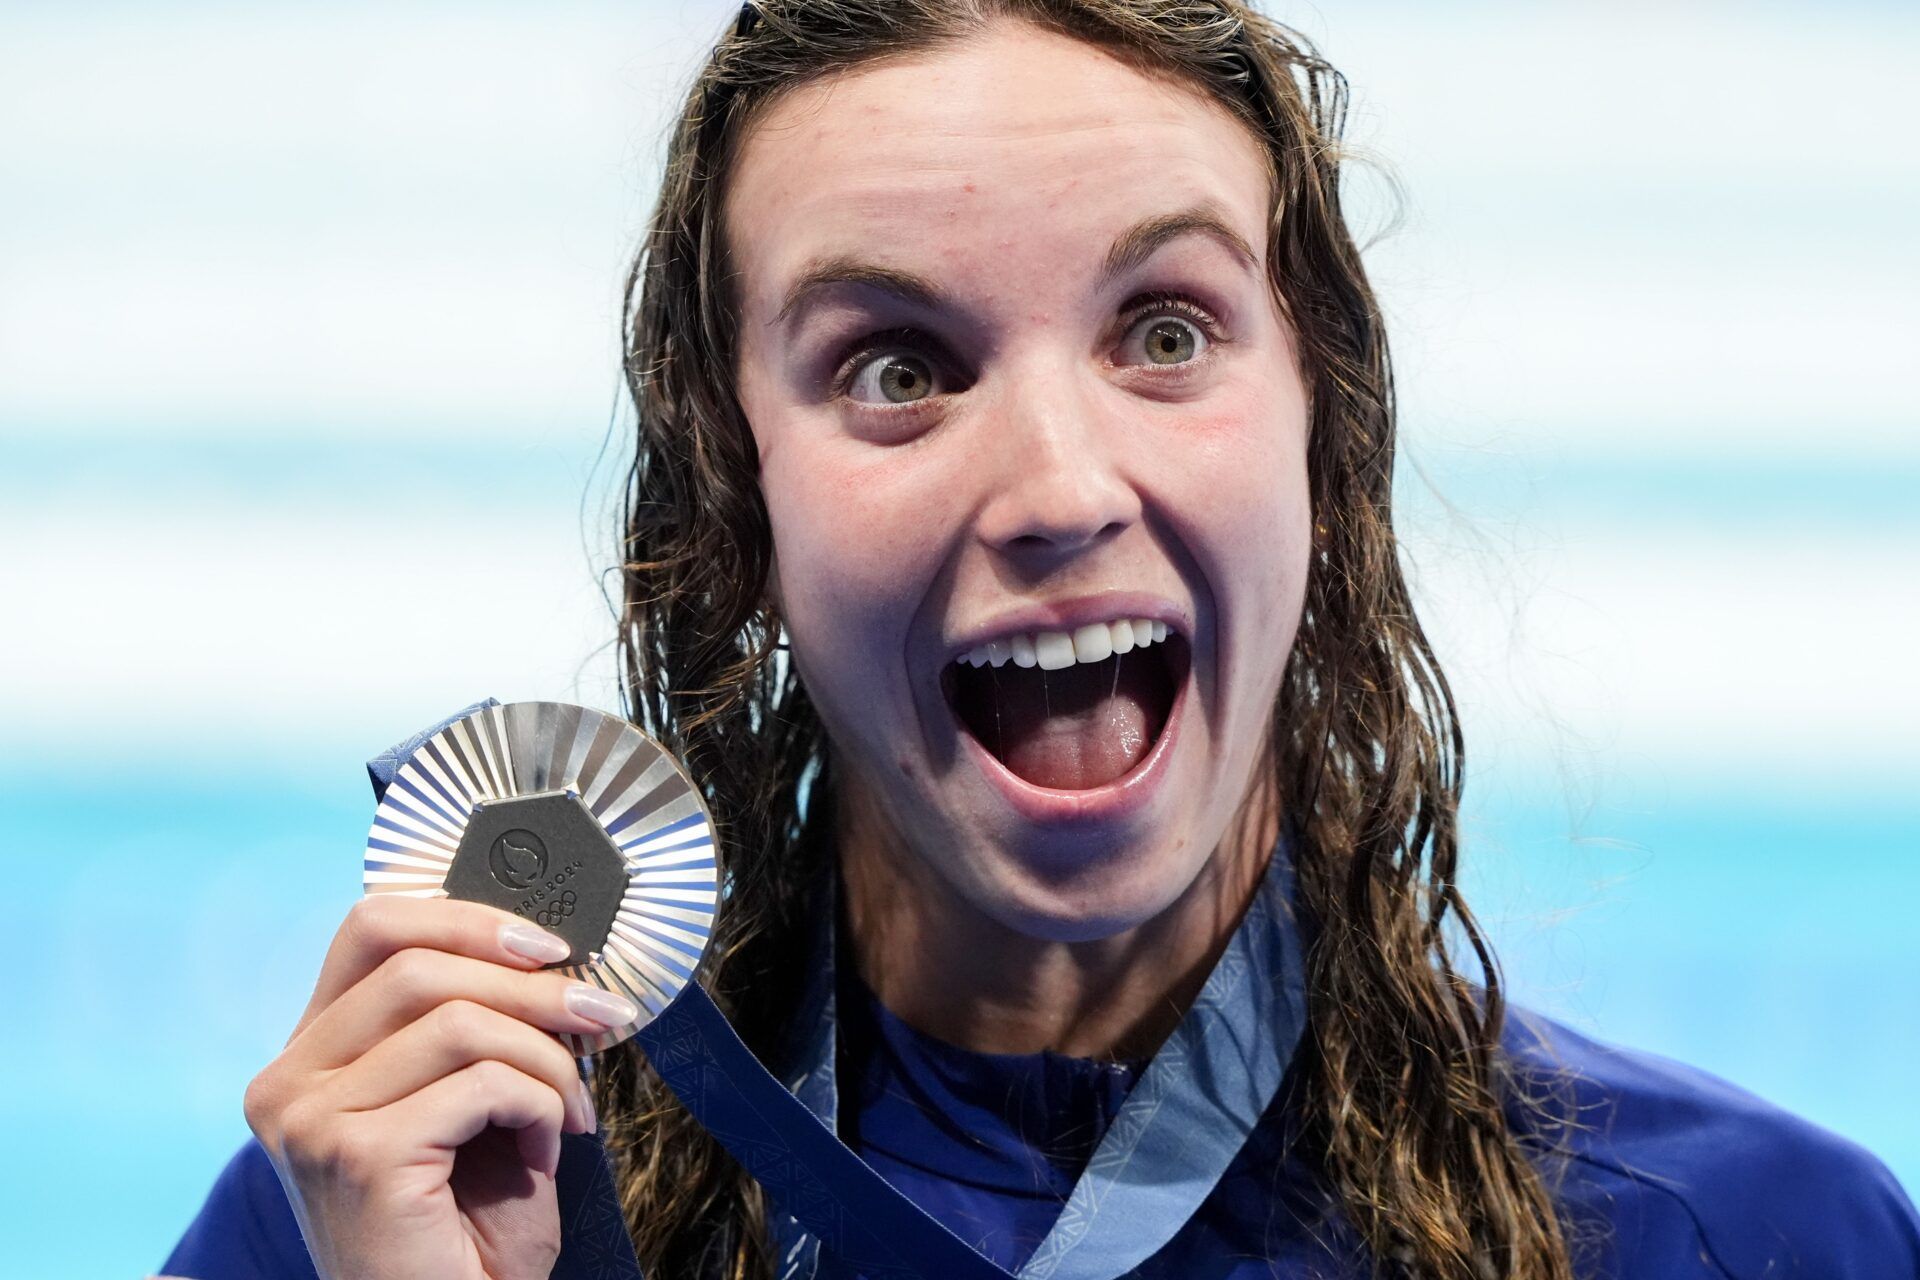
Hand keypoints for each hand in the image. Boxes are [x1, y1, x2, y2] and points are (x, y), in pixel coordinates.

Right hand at [243, 895, 641, 1279]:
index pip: (370, 930)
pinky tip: (547, 1149)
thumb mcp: (461, 1104)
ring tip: (571, 1107)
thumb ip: (469, 1025)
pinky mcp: (358, 1156)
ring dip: (544, 1057)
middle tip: (600, 1018)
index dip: (465, 919)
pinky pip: (483, 1084)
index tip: (547, 947)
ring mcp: (312, 1121)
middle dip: (530, 985)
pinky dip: (539, 1105)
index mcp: (306, 1059)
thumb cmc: (463, 1231)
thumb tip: (545, 948)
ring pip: (460, 1021)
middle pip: (419, 966)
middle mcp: (288, 1084)